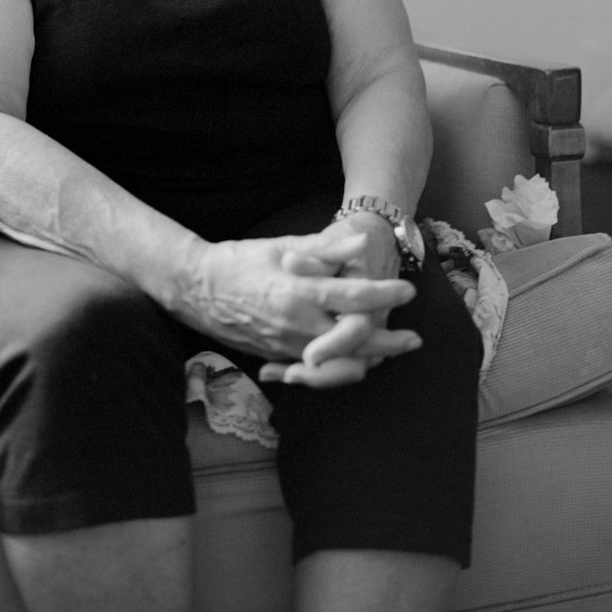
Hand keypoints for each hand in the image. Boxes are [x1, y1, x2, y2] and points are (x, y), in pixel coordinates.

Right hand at [175, 233, 416, 372]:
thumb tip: (361, 242)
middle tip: (415, 339)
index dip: (385, 294)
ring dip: (368, 358)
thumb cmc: (240, 260)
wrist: (197, 290)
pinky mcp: (277, 357)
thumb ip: (325, 248)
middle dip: (388, 342)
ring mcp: (285, 346)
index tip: (408, 289)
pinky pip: (316, 369)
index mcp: (298, 293)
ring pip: (338, 363)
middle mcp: (296, 325)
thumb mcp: (282, 246)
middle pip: (354, 341)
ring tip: (390, 352)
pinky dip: (340, 367)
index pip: (354, 297)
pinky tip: (356, 360)